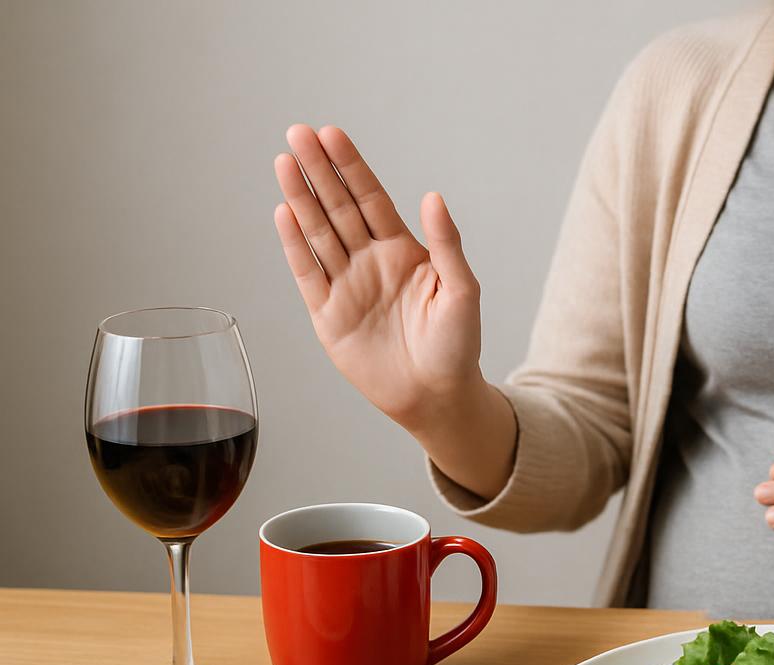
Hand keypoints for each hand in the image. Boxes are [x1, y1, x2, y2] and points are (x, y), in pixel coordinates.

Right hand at [273, 124, 481, 428]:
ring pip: (318, 233)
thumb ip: (446, 245)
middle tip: (298, 132)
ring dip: (301, 198)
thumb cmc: (457, 346)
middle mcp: (370, 262)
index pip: (371, 199)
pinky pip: (308, 273)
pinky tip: (284, 212)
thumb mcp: (462, 291)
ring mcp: (347, 286)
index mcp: (403, 252)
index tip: (332, 134)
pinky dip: (295, 245)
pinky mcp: (328, 315)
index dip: (351, 167)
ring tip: (285, 161)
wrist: (437, 397)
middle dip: (318, 170)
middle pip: (338, 207)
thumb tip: (433, 197)